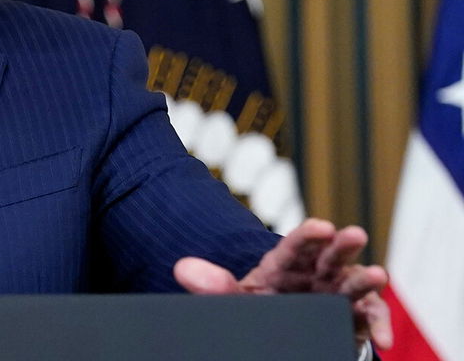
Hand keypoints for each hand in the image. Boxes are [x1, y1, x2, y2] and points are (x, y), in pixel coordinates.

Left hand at [173, 218, 390, 352]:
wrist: (276, 331)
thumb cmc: (258, 308)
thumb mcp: (235, 298)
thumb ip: (213, 286)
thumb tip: (181, 269)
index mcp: (284, 265)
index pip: (296, 245)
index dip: (308, 235)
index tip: (321, 226)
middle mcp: (314, 275)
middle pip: (330, 256)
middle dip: (342, 245)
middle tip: (353, 234)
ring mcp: (335, 296)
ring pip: (353, 284)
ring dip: (366, 280)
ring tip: (378, 275)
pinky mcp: (351, 319)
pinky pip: (367, 319)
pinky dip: (378, 326)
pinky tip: (383, 337)